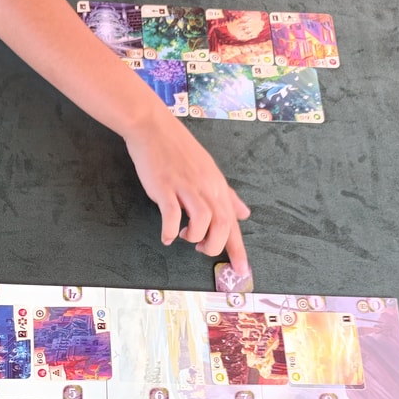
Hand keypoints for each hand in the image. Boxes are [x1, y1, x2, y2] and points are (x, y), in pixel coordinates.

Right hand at [124, 108, 250, 274]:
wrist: (153, 128)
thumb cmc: (179, 151)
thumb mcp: (209, 172)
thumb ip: (227, 195)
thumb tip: (244, 213)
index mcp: (217, 186)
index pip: (233, 221)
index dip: (238, 249)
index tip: (242, 271)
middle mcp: (205, 187)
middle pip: (222, 224)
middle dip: (214, 245)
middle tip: (201, 249)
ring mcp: (185, 187)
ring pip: (202, 221)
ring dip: (194, 237)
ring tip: (183, 236)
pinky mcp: (165, 187)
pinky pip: (171, 214)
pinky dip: (169, 230)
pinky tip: (165, 235)